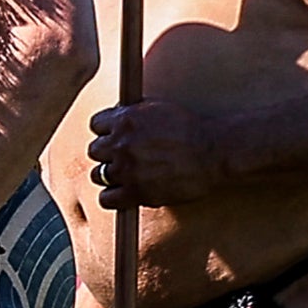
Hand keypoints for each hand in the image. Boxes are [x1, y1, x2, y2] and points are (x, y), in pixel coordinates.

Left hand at [79, 102, 234, 216]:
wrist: (213, 152)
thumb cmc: (190, 129)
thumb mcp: (157, 108)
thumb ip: (133, 112)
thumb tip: (116, 113)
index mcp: (125, 119)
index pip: (95, 125)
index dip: (106, 132)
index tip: (115, 137)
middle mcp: (121, 144)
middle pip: (94, 151)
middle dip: (107, 154)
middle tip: (123, 158)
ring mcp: (126, 169)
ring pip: (98, 175)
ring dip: (109, 176)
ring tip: (126, 176)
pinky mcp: (136, 192)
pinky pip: (106, 199)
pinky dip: (112, 197)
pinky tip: (123, 194)